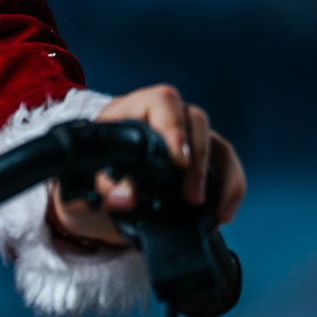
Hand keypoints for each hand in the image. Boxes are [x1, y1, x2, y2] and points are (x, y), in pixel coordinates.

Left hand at [46, 84, 246, 248]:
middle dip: (199, 159)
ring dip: (221, 176)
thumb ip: (99, 187)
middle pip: (195, 120)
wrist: (94, 192)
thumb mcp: (85, 178)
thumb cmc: (90, 175)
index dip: (173, 127)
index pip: (161, 102)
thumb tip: (123, 199)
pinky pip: (227, 166)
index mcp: (132, 110)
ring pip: (216, 142)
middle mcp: (163, 119)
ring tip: (212, 210)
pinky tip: (223, 214)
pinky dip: (231, 188)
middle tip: (191, 195)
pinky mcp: (201, 160)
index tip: (178, 160)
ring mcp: (186, 138)